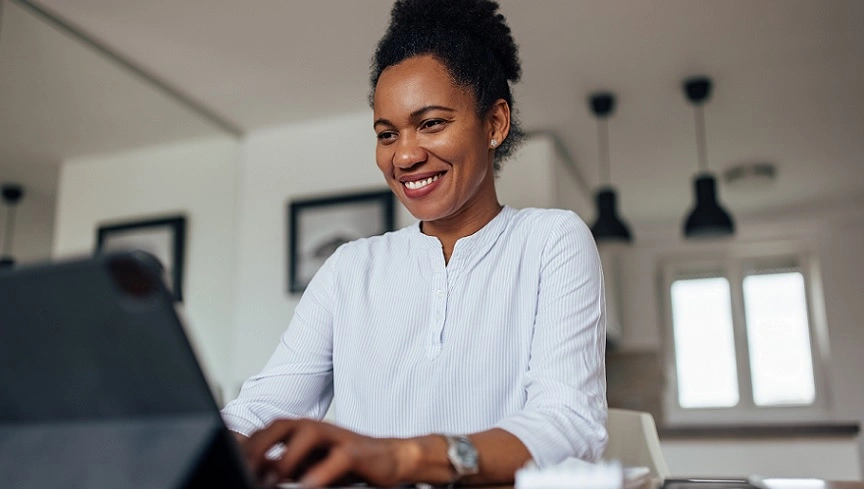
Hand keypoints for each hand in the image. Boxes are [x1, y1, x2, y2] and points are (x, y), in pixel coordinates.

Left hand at [243, 418, 416, 487]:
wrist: (389, 459)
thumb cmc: (347, 463)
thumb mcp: (309, 465)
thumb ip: (284, 466)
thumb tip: (255, 472)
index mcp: (301, 430)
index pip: (267, 431)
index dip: (247, 446)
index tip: (232, 463)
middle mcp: (316, 428)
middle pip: (282, 426)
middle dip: (260, 446)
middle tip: (245, 468)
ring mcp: (336, 437)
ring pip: (308, 435)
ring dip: (287, 457)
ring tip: (274, 479)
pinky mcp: (355, 451)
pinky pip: (336, 459)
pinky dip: (320, 472)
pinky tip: (307, 486)